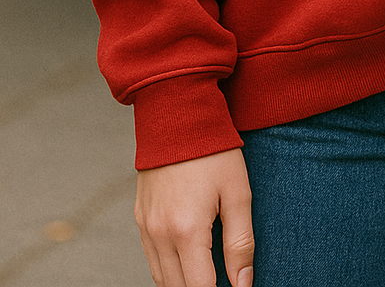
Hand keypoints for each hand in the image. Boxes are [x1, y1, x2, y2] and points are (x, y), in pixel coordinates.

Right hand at [135, 148, 252, 286]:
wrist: (178, 115)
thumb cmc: (214, 151)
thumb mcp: (238, 193)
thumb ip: (240, 243)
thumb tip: (243, 284)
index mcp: (187, 231)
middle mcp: (160, 234)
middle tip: (222, 281)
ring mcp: (146, 227)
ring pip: (162, 278)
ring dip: (183, 283)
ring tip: (207, 276)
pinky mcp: (140, 218)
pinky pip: (151, 259)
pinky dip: (168, 269)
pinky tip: (187, 262)